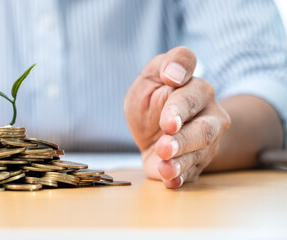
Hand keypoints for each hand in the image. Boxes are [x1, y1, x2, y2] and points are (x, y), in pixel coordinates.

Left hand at [124, 47, 230, 187]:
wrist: (151, 126)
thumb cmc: (154, 97)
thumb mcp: (152, 75)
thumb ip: (167, 65)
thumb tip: (173, 73)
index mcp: (198, 91)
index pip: (191, 97)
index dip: (179, 109)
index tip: (168, 122)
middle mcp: (209, 116)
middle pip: (203, 131)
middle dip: (182, 141)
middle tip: (164, 148)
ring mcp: (205, 142)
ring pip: (198, 155)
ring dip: (180, 163)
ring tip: (164, 167)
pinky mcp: (196, 163)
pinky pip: (192, 173)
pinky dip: (180, 178)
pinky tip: (169, 180)